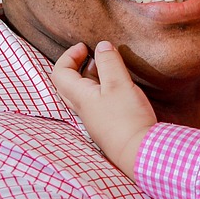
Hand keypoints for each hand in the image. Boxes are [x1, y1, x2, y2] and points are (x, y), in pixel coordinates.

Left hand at [52, 41, 155, 176]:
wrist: (139, 152)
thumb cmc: (127, 118)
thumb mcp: (119, 84)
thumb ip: (109, 62)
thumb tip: (101, 46)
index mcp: (80, 97)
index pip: (60, 73)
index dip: (68, 56)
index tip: (85, 47)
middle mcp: (83, 109)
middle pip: (68, 84)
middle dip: (76, 66)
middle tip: (91, 55)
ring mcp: (95, 119)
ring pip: (84, 94)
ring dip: (91, 77)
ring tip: (108, 67)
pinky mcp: (107, 125)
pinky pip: (97, 103)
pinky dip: (102, 89)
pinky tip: (119, 88)